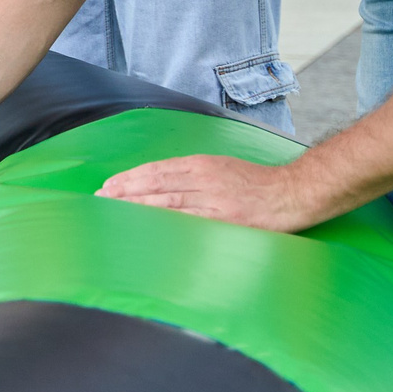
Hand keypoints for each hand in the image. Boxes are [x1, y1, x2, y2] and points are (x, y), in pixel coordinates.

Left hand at [97, 154, 327, 232]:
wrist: (292, 193)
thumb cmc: (258, 183)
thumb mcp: (223, 168)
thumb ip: (195, 175)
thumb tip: (165, 184)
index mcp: (202, 164)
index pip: (157, 170)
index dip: (131, 178)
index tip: (110, 185)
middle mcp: (203, 178)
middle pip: (156, 183)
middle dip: (125, 191)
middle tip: (100, 198)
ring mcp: (212, 199)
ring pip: (166, 201)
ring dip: (136, 206)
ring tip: (114, 210)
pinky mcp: (223, 218)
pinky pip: (188, 221)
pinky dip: (164, 223)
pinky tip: (146, 227)